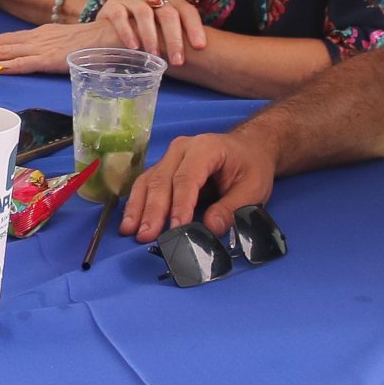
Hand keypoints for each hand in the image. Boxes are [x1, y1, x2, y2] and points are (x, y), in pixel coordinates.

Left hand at [0, 19, 113, 73]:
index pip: (3, 39)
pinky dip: (6, 65)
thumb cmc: (92, 42)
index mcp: (37, 35)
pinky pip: (24, 62)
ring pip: (4, 51)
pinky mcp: (50, 59)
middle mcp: (35, 38)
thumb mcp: (63, 44)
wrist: (112, 34)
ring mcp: (41, 47)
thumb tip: (34, 60)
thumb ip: (47, 51)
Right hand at [94, 0, 208, 65]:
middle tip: (177, 61)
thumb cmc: (142, 34)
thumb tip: (202, 56)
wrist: (108, 30)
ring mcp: (131, 0)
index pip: (186, 10)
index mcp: (168, 1)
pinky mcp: (113, 5)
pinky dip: (128, 32)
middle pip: (167, 12)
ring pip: (144, 13)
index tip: (200, 47)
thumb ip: (176, 37)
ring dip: (151, 36)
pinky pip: (120, 16)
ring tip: (155, 55)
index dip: (194, 27)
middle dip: (174, 38)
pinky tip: (133, 47)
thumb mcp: (161, 33)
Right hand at [121, 126, 278, 239]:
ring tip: (130, 231)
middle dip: (153, 210)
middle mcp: (182, 149)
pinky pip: (146, 184)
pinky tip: (130, 222)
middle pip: (162, 180)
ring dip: (138, 208)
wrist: (249, 148)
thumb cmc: (251, 166)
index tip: (175, 228)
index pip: (187, 178)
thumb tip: (210, 227)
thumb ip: (232, 208)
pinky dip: (137, 204)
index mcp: (206, 148)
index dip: (179, 205)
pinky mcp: (163, 168)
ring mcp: (170, 157)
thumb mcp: (253, 188)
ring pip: (149, 182)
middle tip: (145, 236)